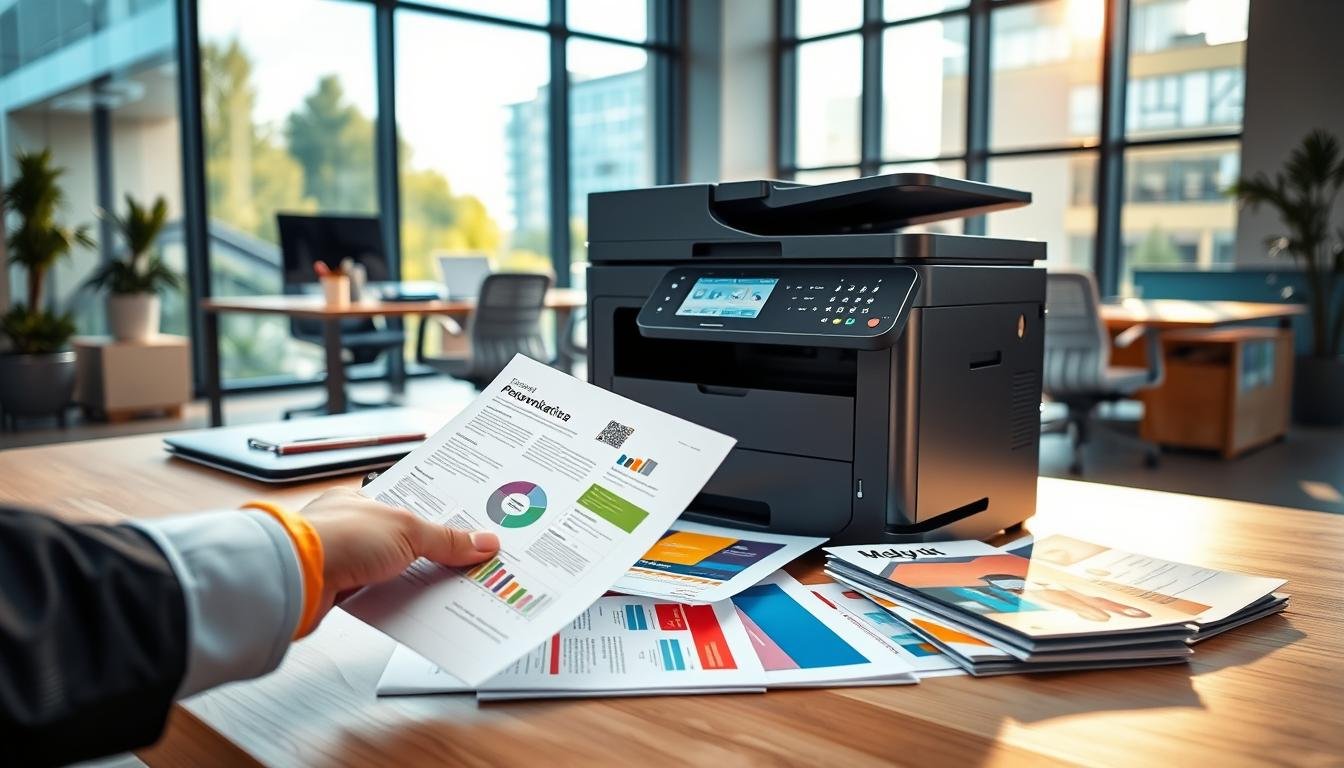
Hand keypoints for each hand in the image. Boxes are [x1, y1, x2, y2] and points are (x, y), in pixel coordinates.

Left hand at [298, 487, 498, 623]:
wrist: (295, 578)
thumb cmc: (338, 538)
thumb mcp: (406, 530)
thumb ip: (446, 539)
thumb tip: (483, 542)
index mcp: (364, 500)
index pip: (411, 505)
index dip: (441, 517)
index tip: (471, 529)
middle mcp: (353, 527)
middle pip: (406, 540)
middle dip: (435, 552)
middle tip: (471, 561)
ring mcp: (345, 560)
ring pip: (394, 570)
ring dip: (418, 579)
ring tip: (453, 586)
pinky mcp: (340, 591)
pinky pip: (381, 595)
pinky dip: (399, 600)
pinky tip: (419, 606)